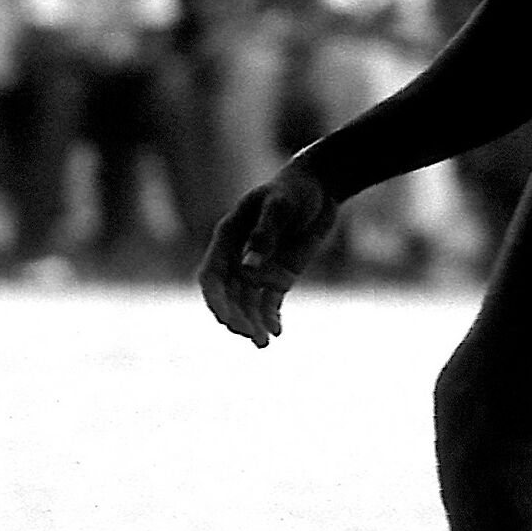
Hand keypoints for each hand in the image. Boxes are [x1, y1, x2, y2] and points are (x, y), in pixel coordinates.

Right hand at [197, 161, 340, 347]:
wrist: (319, 187)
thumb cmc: (295, 190)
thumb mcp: (282, 206)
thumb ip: (265, 235)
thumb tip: (247, 271)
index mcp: (228, 237)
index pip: (212, 275)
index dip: (215, 299)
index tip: (225, 320)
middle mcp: (238, 256)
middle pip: (229, 295)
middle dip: (236, 318)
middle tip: (251, 336)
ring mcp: (257, 268)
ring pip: (247, 303)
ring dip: (252, 324)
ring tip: (264, 343)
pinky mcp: (277, 276)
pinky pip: (269, 303)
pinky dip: (270, 318)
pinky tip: (277, 333)